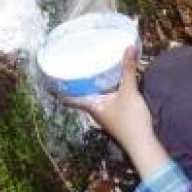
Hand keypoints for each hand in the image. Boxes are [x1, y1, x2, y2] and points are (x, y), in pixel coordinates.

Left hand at [69, 47, 170, 178]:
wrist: (143, 144)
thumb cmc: (131, 119)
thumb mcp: (129, 91)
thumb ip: (128, 69)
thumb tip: (129, 46)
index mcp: (92, 106)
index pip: (69, 98)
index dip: (58, 90)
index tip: (48, 81)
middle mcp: (95, 111)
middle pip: (80, 97)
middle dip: (75, 85)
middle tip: (69, 69)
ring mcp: (105, 115)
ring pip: (92, 99)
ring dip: (89, 88)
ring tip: (86, 72)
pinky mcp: (115, 117)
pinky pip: (103, 100)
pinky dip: (102, 91)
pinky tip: (108, 84)